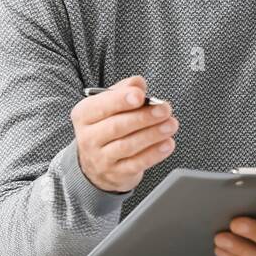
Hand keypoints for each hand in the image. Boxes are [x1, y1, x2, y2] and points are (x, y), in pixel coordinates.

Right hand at [70, 75, 177, 192]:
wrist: (96, 164)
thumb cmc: (107, 127)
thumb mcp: (109, 105)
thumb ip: (124, 90)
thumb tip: (138, 82)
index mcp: (84, 115)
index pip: (100, 106)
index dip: (121, 100)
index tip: (140, 96)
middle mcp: (88, 137)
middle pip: (117, 126)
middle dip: (143, 117)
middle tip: (165, 110)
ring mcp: (101, 158)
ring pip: (127, 146)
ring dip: (153, 134)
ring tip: (171, 125)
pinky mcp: (116, 173)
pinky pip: (137, 163)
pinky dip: (154, 154)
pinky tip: (168, 144)